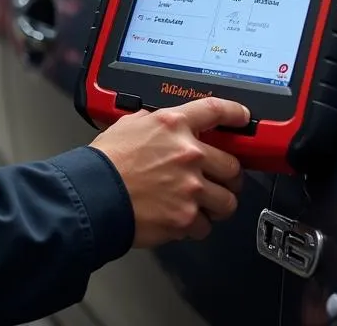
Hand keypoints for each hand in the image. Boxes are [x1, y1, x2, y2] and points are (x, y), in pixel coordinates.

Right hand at [90, 97, 248, 247]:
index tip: (242, 117)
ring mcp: (191, 187)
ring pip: (227, 200)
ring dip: (217, 204)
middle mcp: (188, 153)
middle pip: (232, 165)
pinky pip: (206, 226)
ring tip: (205, 204)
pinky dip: (196, 226)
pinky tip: (182, 219)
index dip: (234, 113)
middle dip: (228, 175)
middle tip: (219, 179)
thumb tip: (157, 123)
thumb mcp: (128, 125)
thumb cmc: (105, 161)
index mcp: (173, 125)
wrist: (95, 193)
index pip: (215, 111)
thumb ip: (151, 122)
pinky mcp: (187, 217)